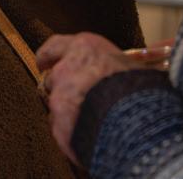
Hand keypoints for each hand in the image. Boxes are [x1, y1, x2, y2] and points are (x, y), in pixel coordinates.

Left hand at [37, 33, 144, 164]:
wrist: (136, 121)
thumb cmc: (139, 89)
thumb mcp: (130, 65)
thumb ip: (114, 65)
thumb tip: (128, 66)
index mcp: (83, 48)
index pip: (54, 47)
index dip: (47, 56)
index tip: (43, 63)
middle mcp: (66, 69)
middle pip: (54, 78)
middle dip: (62, 89)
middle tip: (79, 98)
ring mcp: (59, 98)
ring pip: (57, 106)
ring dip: (68, 112)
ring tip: (91, 120)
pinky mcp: (59, 125)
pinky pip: (61, 130)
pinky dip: (71, 133)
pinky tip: (89, 136)